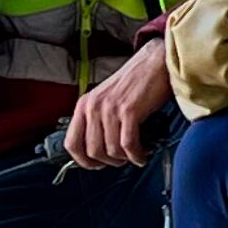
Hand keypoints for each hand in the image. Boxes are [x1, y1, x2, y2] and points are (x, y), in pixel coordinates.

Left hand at [64, 39, 173, 169]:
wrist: (155, 63)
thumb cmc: (135, 82)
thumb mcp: (107, 99)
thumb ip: (98, 120)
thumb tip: (101, 149)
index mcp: (84, 104)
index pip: (71, 143)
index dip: (84, 161)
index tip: (97, 165)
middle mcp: (93, 107)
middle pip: (92, 151)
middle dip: (110, 162)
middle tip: (122, 160)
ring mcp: (110, 108)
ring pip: (111, 150)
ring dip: (125, 159)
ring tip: (136, 155)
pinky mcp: (129, 111)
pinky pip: (128, 144)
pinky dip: (137, 155)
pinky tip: (143, 154)